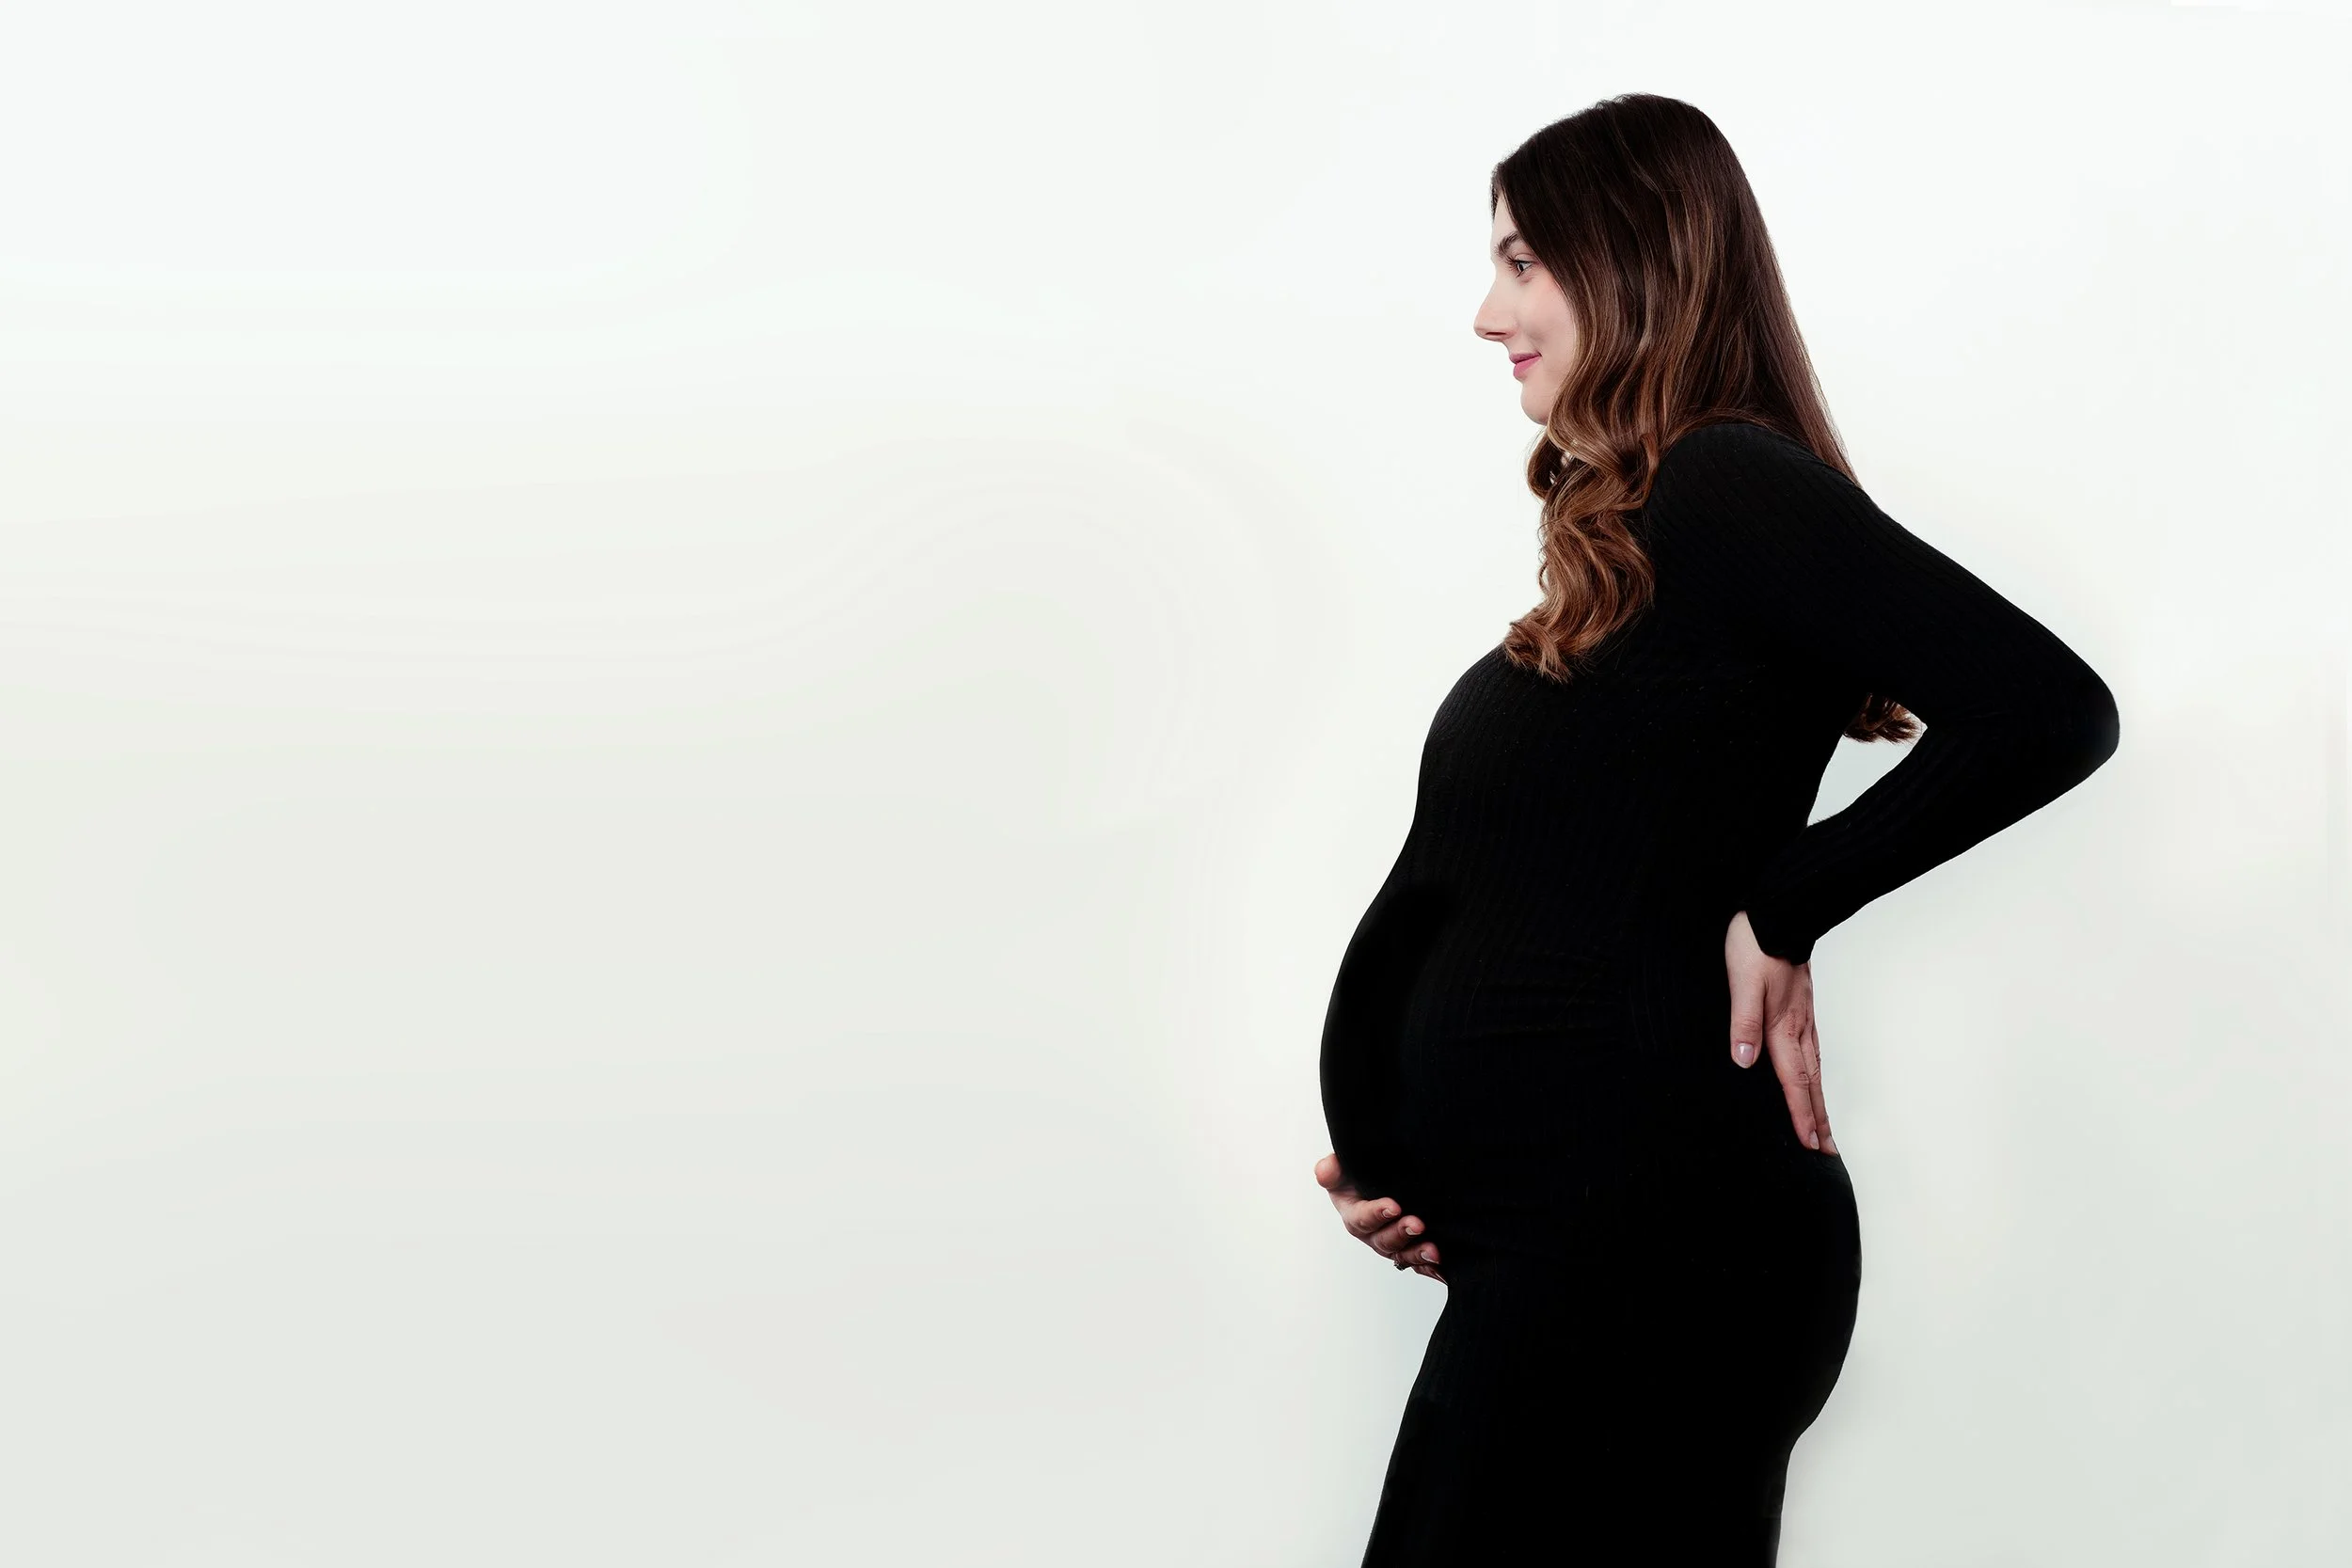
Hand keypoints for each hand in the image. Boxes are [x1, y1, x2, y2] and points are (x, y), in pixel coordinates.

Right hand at [1313, 1153, 1445, 1281]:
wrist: (1383, 1177)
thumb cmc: (1361, 1173)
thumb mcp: (1343, 1166)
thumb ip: (1332, 1168)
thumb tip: (1324, 1172)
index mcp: (1352, 1213)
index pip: (1361, 1218)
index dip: (1376, 1214)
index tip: (1394, 1206)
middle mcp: (1371, 1233)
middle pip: (1383, 1240)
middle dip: (1400, 1234)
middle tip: (1417, 1225)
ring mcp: (1391, 1243)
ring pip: (1401, 1254)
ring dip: (1417, 1253)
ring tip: (1433, 1250)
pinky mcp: (1409, 1249)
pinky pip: (1418, 1263)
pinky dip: (1429, 1267)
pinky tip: (1441, 1268)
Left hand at [1726, 911, 1838, 1154]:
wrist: (1777, 913)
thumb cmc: (1755, 945)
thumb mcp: (1742, 982)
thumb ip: (1743, 1021)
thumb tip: (1744, 1059)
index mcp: (1782, 1025)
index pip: (1792, 1078)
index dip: (1801, 1112)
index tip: (1810, 1142)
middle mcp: (1799, 1025)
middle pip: (1812, 1080)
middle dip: (1820, 1116)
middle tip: (1829, 1149)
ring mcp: (1807, 1016)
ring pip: (1819, 1067)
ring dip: (1824, 1098)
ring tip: (1832, 1126)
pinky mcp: (1806, 1005)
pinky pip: (1819, 1048)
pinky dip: (1824, 1071)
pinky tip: (1824, 1077)